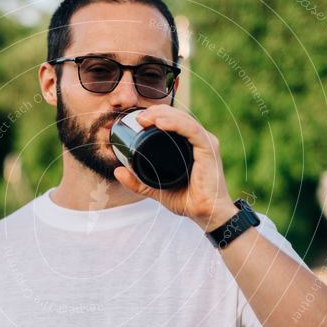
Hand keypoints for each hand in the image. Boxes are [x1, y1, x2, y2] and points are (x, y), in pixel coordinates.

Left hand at [113, 104, 236, 231]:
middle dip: (157, 112)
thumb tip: (117, 171)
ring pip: (183, 119)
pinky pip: (192, 131)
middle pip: (177, 116)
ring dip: (163, 115)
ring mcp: (205, 143)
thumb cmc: (188, 200)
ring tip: (145, 118)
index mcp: (189, 144)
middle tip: (138, 117)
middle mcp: (198, 140)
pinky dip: (177, 124)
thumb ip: (137, 182)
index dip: (155, 115)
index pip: (173, 121)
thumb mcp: (156, 189)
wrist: (206, 214)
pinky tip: (162, 123)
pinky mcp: (209, 149)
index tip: (137, 119)